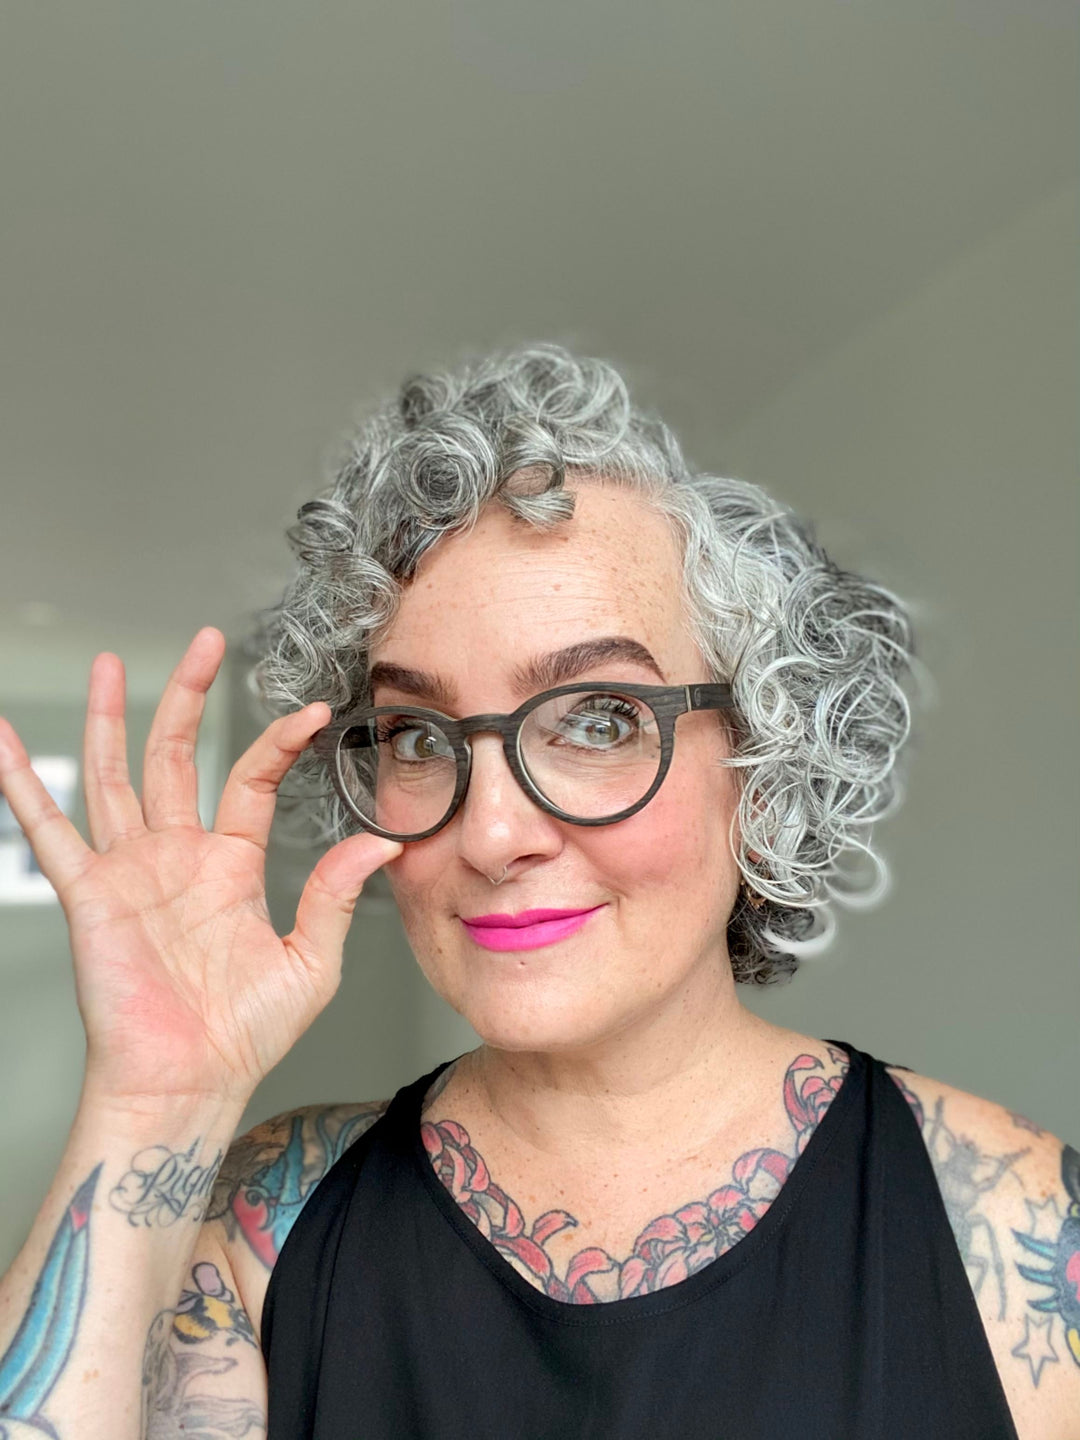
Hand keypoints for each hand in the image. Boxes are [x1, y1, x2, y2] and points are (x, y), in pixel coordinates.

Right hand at [0, 627, 402, 1109]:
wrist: (190, 1082)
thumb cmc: (243, 1035)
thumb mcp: (310, 960)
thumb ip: (335, 895)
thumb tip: (379, 843)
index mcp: (231, 866)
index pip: (251, 780)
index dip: (279, 743)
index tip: (313, 715)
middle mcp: (177, 858)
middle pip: (176, 757)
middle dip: (187, 698)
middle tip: (204, 643)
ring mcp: (130, 870)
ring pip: (114, 775)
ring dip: (109, 719)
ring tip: (108, 664)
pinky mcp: (90, 893)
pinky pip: (48, 828)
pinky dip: (21, 782)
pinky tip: (1, 739)